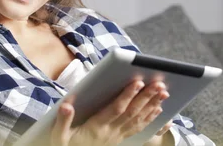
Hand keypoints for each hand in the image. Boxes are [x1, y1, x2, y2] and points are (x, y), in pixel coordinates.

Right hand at [47, 79, 169, 145]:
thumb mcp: (58, 138)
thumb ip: (62, 121)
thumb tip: (67, 105)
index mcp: (96, 127)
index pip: (115, 109)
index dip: (127, 95)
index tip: (138, 82)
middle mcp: (110, 132)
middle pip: (132, 113)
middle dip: (147, 97)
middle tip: (159, 84)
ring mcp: (117, 137)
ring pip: (138, 120)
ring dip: (152, 106)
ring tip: (164, 93)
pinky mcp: (119, 139)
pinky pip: (138, 129)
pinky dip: (150, 119)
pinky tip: (160, 111)